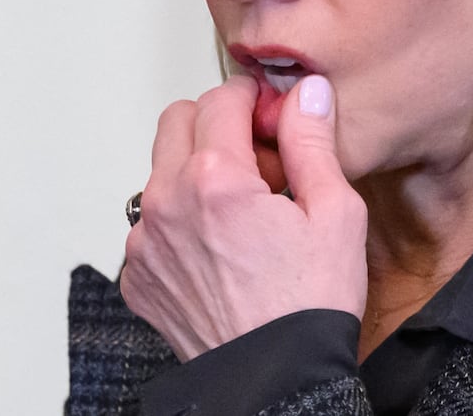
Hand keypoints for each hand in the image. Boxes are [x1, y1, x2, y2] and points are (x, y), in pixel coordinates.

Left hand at [120, 74, 368, 361]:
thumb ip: (312, 140)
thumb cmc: (309, 304)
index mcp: (215, 179)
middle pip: (177, 121)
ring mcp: (145, 243)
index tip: (273, 117)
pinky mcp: (138, 276)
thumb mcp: (335, 212)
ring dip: (196, 173)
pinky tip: (222, 249)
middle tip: (257, 156)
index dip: (254, 100)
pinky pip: (152, 224)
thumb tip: (306, 92)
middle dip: (216, 124)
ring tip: (242, 212)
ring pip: (161, 172)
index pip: (221, 99)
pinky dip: (181, 222)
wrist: (276, 381)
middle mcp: (166, 203)